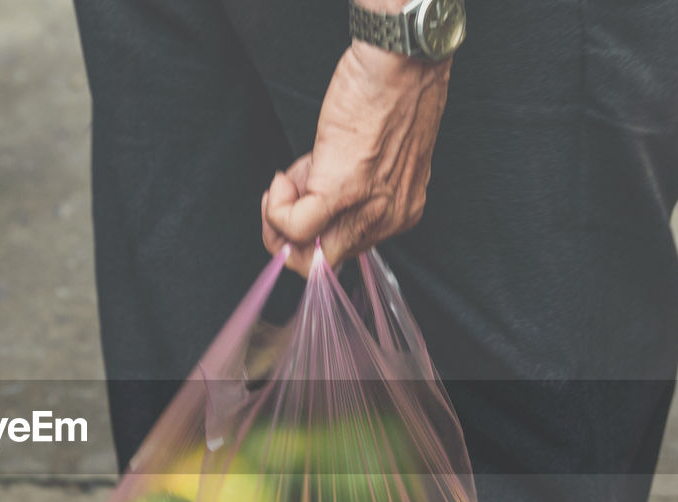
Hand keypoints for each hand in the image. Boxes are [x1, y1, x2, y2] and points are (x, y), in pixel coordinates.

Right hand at [262, 42, 450, 274]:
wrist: (401, 62)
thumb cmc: (391, 91)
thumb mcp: (375, 153)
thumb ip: (347, 185)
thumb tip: (304, 196)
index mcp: (400, 210)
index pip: (345, 247)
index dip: (312, 227)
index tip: (300, 196)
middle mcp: (388, 218)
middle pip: (324, 262)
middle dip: (287, 237)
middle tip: (279, 201)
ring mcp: (367, 209)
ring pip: (307, 254)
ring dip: (279, 223)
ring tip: (285, 183)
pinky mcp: (341, 190)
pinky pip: (295, 227)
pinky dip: (276, 209)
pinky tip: (281, 181)